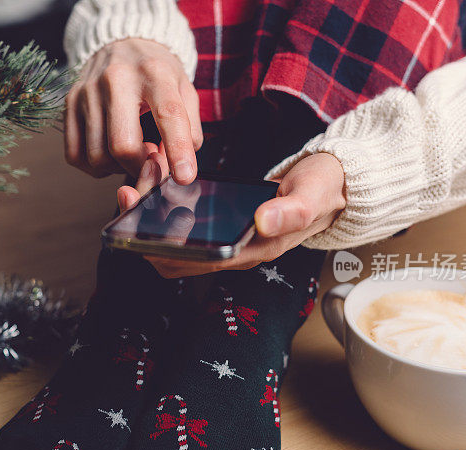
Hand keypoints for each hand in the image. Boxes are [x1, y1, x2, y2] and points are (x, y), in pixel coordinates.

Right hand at [64, 38, 202, 181]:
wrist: (122, 42)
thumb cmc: (156, 72)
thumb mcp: (184, 91)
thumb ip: (188, 130)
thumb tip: (176, 169)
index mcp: (154, 72)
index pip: (167, 115)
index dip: (177, 151)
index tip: (184, 177)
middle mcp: (117, 78)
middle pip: (122, 145)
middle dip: (140, 167)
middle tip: (150, 162)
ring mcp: (87, 91)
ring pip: (97, 156)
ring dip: (118, 168)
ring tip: (131, 153)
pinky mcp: (69, 103)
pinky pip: (75, 155)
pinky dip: (95, 167)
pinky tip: (109, 154)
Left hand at [117, 153, 345, 277]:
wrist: (332, 185)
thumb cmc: (323, 190)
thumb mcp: (313, 195)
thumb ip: (291, 211)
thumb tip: (262, 222)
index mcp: (252, 251)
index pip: (196, 261)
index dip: (162, 245)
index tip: (138, 217)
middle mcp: (233, 251)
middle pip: (174, 252)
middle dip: (145, 224)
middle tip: (133, 186)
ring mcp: (225, 238)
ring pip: (174, 235)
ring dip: (151, 208)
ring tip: (145, 172)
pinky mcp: (220, 222)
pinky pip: (183, 218)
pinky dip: (165, 198)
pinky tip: (158, 173)